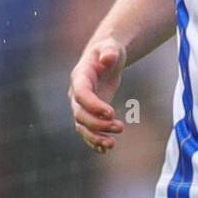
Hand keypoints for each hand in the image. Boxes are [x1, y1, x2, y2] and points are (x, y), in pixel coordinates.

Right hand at [68, 36, 126, 154]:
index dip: (93, 105)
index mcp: (80, 77)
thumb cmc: (109, 51)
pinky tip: (105, 150)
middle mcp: (76, 94)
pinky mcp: (89, 113)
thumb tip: (108, 58)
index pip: (81, 94)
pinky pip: (87, 131)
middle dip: (98, 124)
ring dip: (95, 137)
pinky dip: (94, 142)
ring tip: (112, 144)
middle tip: (120, 127)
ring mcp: (81, 106)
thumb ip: (109, 51)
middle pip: (80, 114)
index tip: (111, 112)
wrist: (105, 59)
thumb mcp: (111, 47)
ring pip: (82, 126)